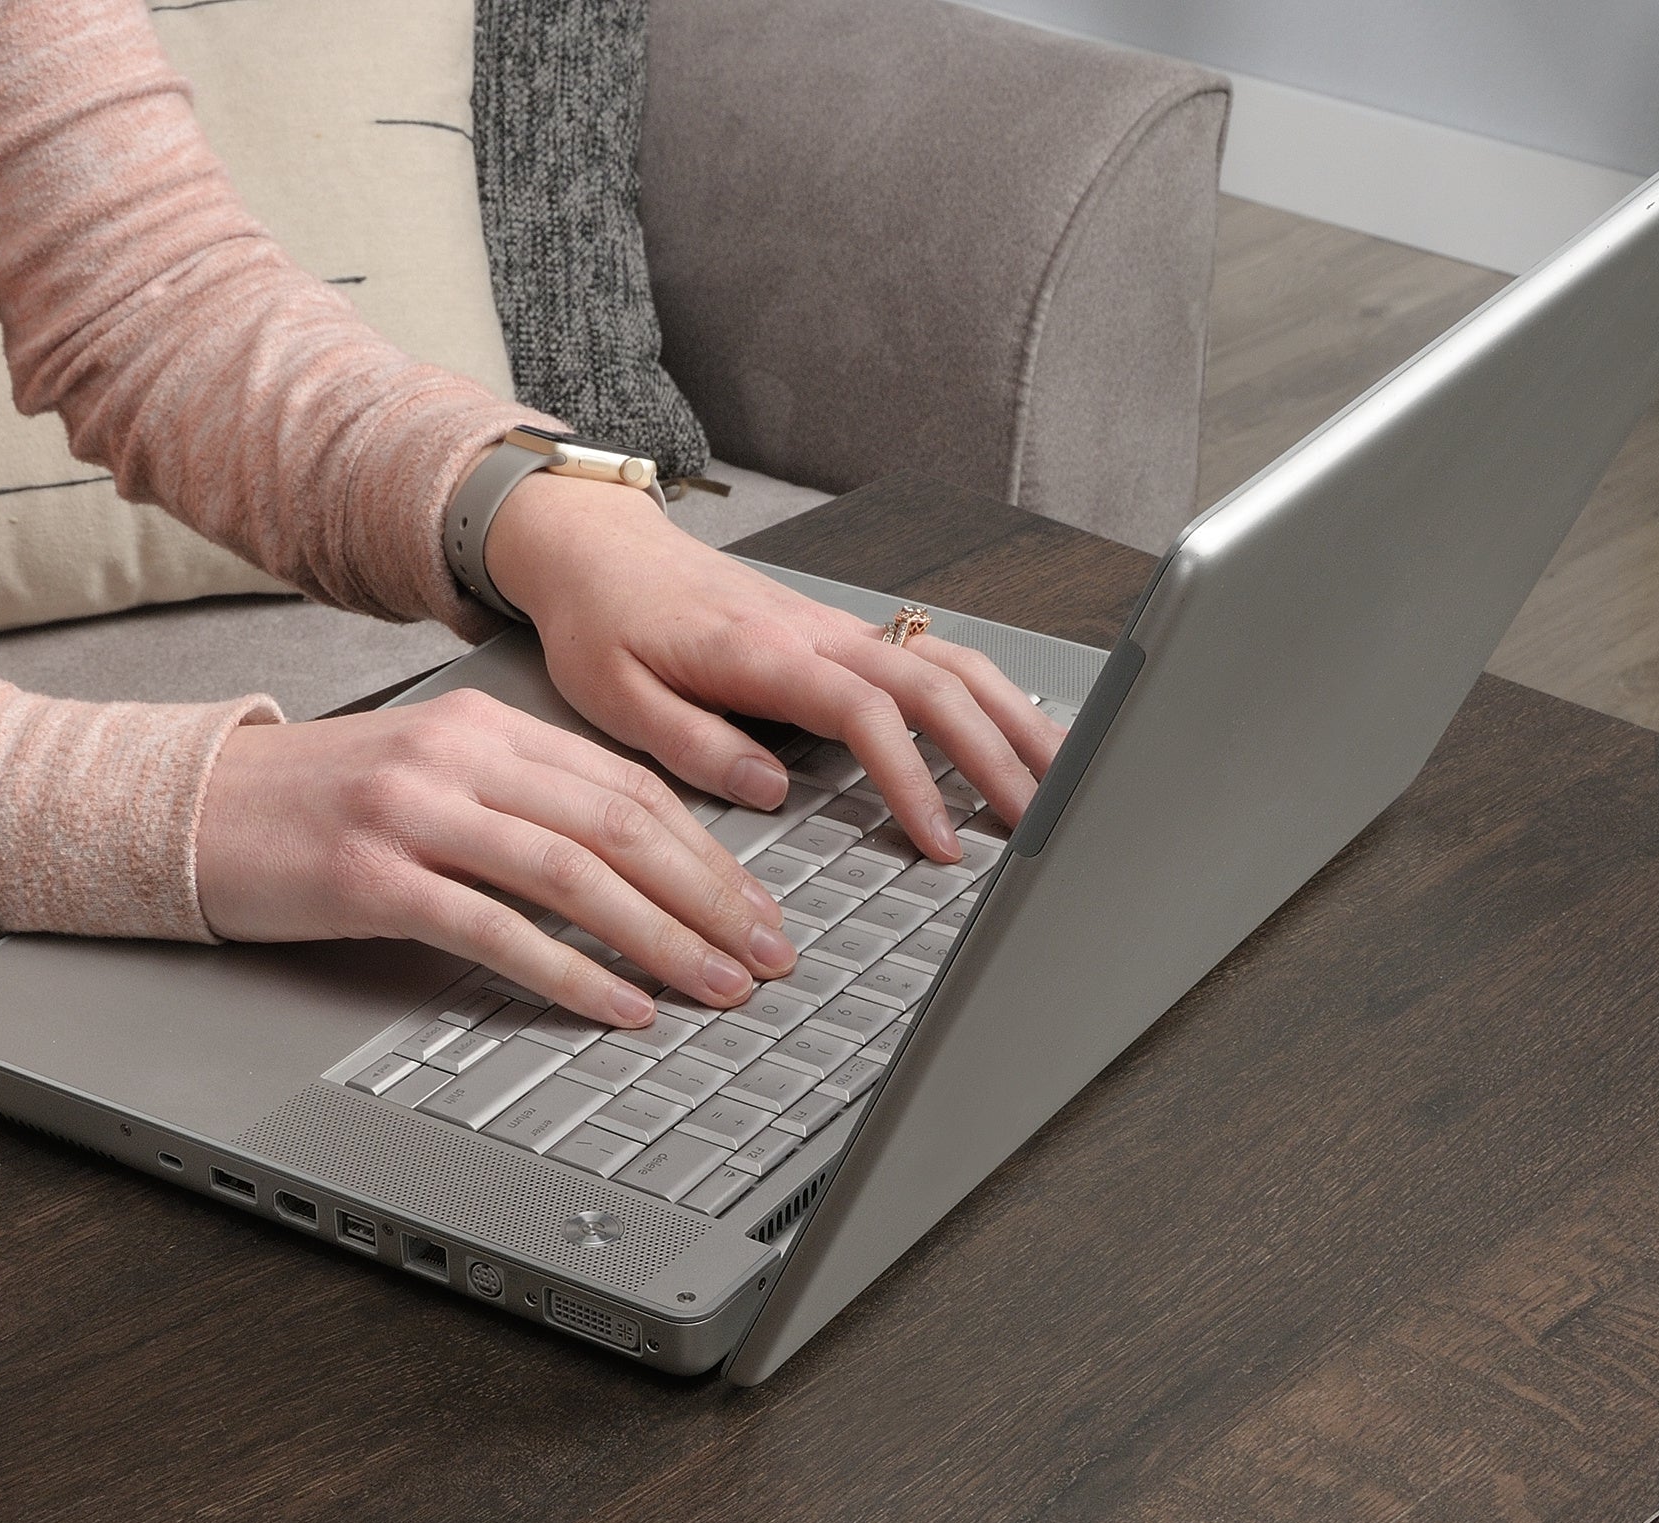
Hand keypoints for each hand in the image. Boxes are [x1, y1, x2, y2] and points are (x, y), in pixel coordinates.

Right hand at [194, 690, 796, 1026]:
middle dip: (710, 898)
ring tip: (715, 986)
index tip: (757, 905)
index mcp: (484, 726)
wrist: (189, 809)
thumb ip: (520, 802)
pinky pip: (496, 930)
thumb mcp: (430, 776)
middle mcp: (458, 757)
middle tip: (766, 955)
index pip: (626, 786)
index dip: (707, 851)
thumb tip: (629, 867)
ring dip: (661, 939)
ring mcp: (414, 813)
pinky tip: (618, 1006)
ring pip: (572, 876)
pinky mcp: (373, 877)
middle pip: (618, 827)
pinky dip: (570, 974)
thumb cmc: (314, 806)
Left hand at [486, 472, 1068, 863]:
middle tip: (1041, 821)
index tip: (942, 839)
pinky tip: (1016, 727)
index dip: (915, 778)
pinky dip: (986, 692)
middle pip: (936, 684)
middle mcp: (815, 630)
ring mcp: (835, 626)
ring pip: (949, 663)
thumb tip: (769, 790)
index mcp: (764, 651)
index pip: (868, 713)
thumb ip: (693, 745)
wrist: (598, 547)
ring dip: (1011, 718)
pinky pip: (931, 656)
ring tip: (1060, 777)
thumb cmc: (603, 620)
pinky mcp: (838, 632)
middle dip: (999, 753)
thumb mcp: (616, 697)